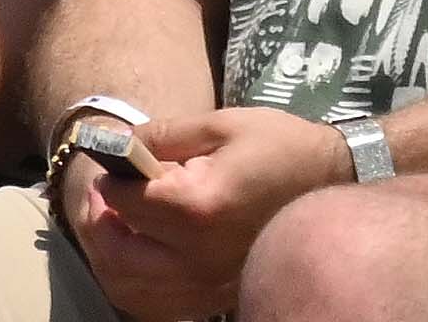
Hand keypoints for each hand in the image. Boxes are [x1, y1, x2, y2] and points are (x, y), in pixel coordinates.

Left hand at [65, 105, 350, 321]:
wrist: (331, 187)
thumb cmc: (278, 147)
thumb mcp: (220, 125)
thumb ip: (162, 135)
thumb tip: (117, 146)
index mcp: (199, 206)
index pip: (124, 201)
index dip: (109, 178)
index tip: (111, 161)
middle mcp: (200, 256)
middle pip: (117, 253)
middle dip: (96, 220)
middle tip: (101, 194)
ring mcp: (209, 285)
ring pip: (129, 288)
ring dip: (107, 255)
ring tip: (114, 223)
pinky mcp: (215, 299)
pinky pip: (156, 305)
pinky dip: (132, 282)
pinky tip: (137, 254)